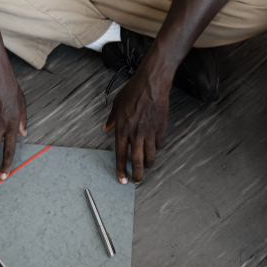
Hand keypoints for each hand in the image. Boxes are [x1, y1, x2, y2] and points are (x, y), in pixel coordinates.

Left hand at [103, 67, 170, 183]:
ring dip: (148, 164)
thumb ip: (112, 119)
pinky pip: (159, 144)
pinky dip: (157, 148)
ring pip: (150, 156)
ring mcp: (149, 132)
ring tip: (146, 167)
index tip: (122, 179)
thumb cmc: (133, 91)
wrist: (151, 84)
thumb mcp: (117, 105)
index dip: (121, 170)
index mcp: (122, 130)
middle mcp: (135, 134)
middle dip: (137, 175)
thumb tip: (106, 127)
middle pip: (136, 161)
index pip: (120, 155)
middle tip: (137, 182)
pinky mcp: (161, 128)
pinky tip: (155, 148)